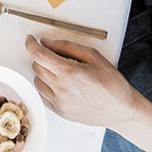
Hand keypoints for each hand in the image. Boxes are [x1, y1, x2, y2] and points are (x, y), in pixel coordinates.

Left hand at [25, 34, 143, 128]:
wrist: (120, 110)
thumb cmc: (112, 83)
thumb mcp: (93, 56)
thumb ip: (67, 47)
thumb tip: (48, 43)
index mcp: (69, 73)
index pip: (39, 55)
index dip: (31, 45)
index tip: (30, 40)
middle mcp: (61, 90)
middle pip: (37, 67)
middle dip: (42, 57)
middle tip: (55, 55)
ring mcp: (59, 103)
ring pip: (38, 81)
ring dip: (44, 72)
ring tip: (62, 71)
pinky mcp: (60, 112)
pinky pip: (43, 95)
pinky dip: (47, 86)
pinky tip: (62, 84)